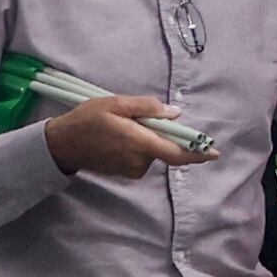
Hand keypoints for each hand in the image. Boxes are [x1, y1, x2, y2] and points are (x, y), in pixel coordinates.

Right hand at [43, 93, 209, 178]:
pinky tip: (119, 137)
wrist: (62, 144)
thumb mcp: (115, 104)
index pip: (176, 153)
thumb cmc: (87, 120)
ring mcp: (133, 169)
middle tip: (136, 119)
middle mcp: (140, 161)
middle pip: (165, 147)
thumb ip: (147, 108)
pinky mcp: (128, 172)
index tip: (214, 152)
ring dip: (147, 138)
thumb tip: (174, 114)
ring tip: (122, 126)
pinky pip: (143, 156)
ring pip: (153, 151)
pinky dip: (139, 146)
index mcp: (139, 143)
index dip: (197, 153)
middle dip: (161, 133)